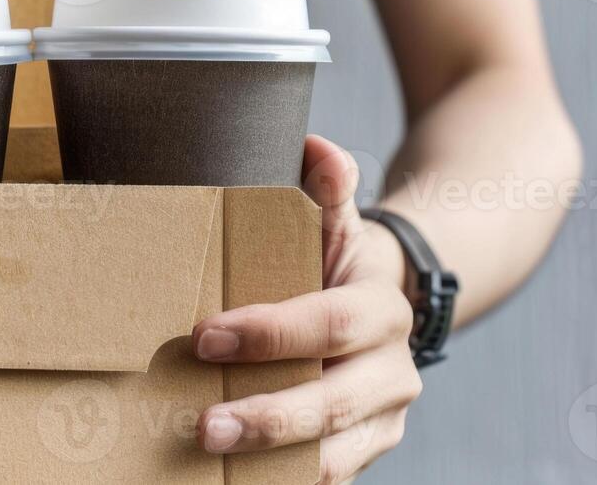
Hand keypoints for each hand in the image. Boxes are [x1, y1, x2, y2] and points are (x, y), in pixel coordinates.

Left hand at [193, 135, 422, 482]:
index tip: (202, 335)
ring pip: (335, 448)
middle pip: (332, 400)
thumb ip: (327, 188)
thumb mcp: (334, 221)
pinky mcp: (370, 447)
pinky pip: (333, 472)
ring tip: (209, 452)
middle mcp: (393, 369)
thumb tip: (316, 145)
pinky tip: (234, 478)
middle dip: (268, 413)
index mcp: (381, 309)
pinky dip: (288, 478)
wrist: (386, 303)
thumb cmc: (336, 261)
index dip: (267, 334)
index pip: (325, 324)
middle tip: (202, 422)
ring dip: (273, 456)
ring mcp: (386, 416)